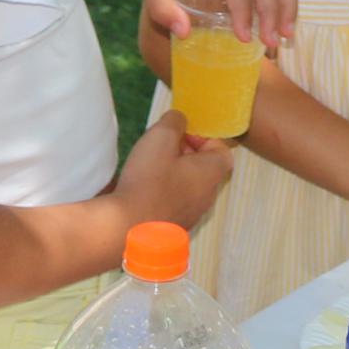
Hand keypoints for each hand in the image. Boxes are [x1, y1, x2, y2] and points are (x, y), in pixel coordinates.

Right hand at [114, 111, 238, 234]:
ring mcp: (192, 216)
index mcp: (212, 173)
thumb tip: (179, 120)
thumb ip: (175, 121)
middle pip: (203, 167)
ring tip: (148, 167)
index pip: (221, 149)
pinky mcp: (173, 228)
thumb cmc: (149, 180)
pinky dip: (162, 192)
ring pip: (188, 185)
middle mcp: (208, 197)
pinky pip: (174, 202)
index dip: (202, 137)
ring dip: (172, 173)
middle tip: (160, 147)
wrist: (127, 228)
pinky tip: (141, 189)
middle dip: (184, 153)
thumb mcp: (161, 137)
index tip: (179, 135)